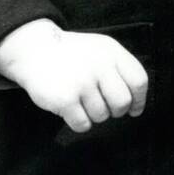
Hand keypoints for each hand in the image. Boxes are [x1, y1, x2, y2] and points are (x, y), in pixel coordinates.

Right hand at [0, 20, 147, 133]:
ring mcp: (82, 83)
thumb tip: (135, 104)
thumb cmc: (73, 54)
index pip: (139, 81)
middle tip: (104, 107)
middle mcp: (100, 66)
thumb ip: (120, 70)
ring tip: (81, 102)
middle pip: (122, 103)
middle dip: (116, 111)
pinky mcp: (65, 99)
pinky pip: (83, 124)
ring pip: (102, 116)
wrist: (35, 50)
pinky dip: (79, 123)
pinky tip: (71, 110)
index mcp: (112, 52)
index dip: (139, 100)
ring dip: (93, 115)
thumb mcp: (101, 49)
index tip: (134, 109)